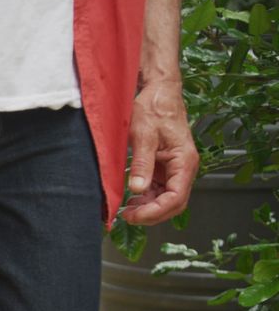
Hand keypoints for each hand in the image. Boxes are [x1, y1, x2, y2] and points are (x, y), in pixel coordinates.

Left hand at [122, 79, 199, 225]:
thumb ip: (141, 163)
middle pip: (173, 203)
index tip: (134, 216)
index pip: (176, 198)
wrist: (158, 93)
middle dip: (151, 213)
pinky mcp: (165, 167)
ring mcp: (175, 168)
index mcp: (184, 161)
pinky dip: (146, 197)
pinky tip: (130, 199)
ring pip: (165, 198)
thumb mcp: (143, 136)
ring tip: (126, 210)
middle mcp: (184, 168)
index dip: (155, 211)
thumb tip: (137, 189)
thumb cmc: (154, 109)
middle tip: (127, 217)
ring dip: (147, 207)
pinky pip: (159, 189)